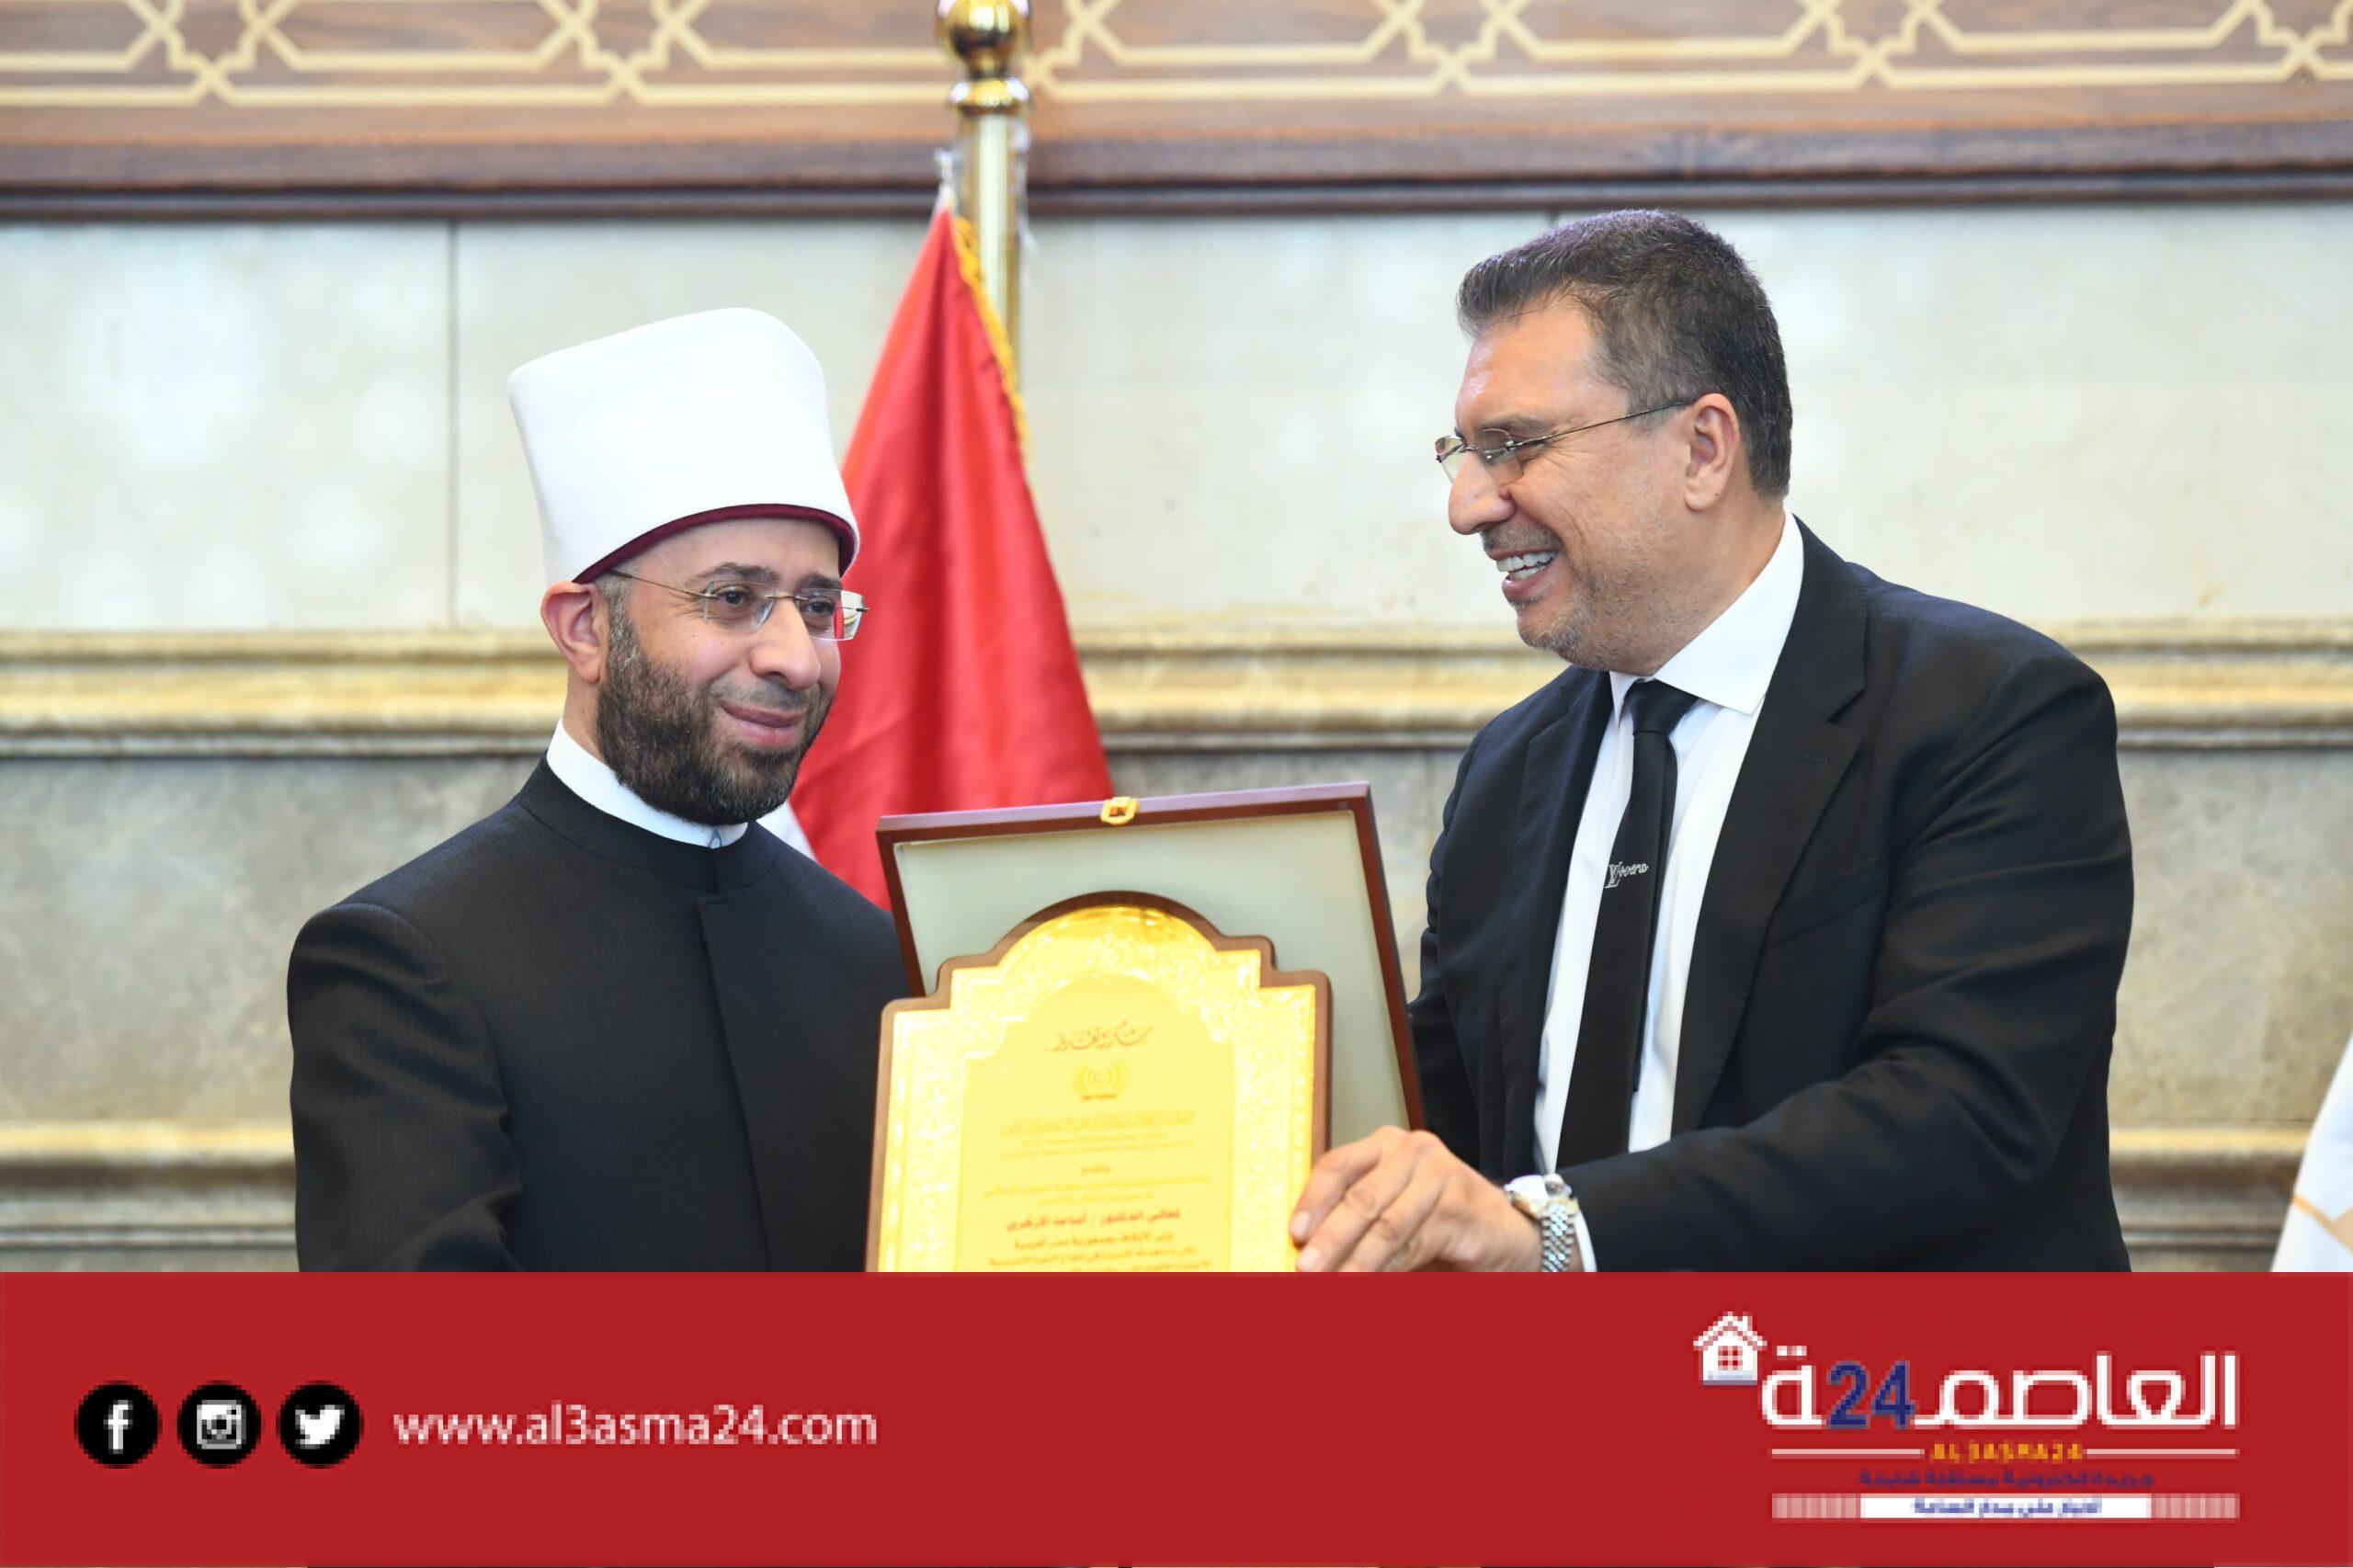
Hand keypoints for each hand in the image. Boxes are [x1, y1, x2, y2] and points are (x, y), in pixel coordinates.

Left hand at [1289, 1126, 1540, 1271]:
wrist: (1500, 1231)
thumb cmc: (1434, 1219)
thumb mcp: (1389, 1208)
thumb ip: (1353, 1215)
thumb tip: (1303, 1246)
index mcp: (1385, 1144)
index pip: (1338, 1164)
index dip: (1313, 1199)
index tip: (1294, 1232)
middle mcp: (1412, 1150)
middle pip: (1360, 1197)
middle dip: (1330, 1238)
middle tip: (1306, 1268)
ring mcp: (1440, 1174)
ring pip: (1387, 1225)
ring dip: (1357, 1262)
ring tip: (1334, 1286)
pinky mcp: (1459, 1206)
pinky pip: (1414, 1243)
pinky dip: (1388, 1270)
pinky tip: (1370, 1287)